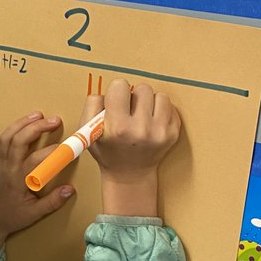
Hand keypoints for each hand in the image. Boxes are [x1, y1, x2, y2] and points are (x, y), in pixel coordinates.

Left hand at [0, 112, 76, 253]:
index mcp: (18, 180)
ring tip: (39, 115)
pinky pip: (3, 140)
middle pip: (18, 141)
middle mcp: (9, 168)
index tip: (68, 148)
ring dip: (22, 123)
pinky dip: (13, 128)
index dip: (53, 152)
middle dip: (36, 128)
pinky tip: (25, 123)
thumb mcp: (35, 214)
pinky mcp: (1, 161)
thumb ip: (53, 202)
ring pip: (7, 136)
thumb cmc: (15, 217)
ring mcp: (3, 163)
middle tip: (55, 120)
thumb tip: (70, 189)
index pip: (35, 160)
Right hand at [85, 80, 180, 216]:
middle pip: (142, 88)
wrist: (129, 175)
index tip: (116, 103)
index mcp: (118, 127)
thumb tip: (109, 90)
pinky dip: (161, 111)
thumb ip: (92, 106)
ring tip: (142, 116)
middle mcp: (141, 129)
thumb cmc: (107, 151)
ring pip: (160, 95)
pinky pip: (171, 106)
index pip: (120, 86)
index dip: (116, 92)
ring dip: (150, 103)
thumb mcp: (87, 132)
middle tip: (129, 112)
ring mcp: (160, 132)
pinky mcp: (173, 134)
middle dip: (134, 97)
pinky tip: (152, 122)